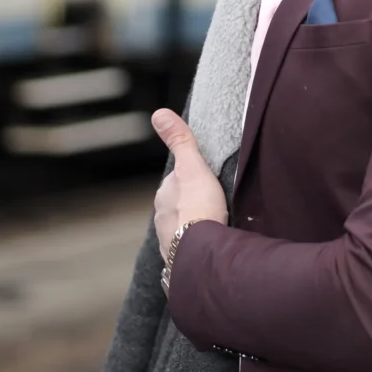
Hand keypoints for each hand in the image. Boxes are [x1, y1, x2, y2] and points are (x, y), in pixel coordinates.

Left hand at [151, 109, 228, 258]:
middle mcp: (162, 217)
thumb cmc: (199, 207)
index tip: (206, 183)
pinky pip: (187, 247)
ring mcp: (169, 240)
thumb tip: (158, 113)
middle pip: (177, 206)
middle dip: (191, 205)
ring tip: (212, 226)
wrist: (201, 250)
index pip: (176, 183)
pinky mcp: (179, 258)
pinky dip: (195, 244)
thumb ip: (179, 141)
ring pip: (181, 227)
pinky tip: (207, 245)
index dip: (191, 180)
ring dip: (193, 226)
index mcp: (164, 195)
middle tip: (213, 204)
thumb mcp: (192, 165)